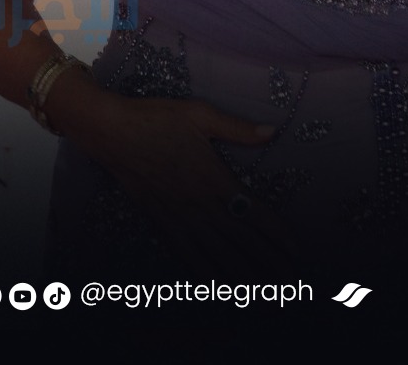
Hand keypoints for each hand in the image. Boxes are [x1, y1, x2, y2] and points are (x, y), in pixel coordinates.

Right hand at [51, 75, 296, 273]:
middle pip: (239, 241)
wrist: (111, 131)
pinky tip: (215, 285)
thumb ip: (237, 128)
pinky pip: (185, 253)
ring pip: (215, 253)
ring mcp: (178, 216)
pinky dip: (203, 271)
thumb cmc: (157, 118)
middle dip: (266, 262)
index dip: (276, 233)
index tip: (296, 249)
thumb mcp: (200, 114)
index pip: (253, 212)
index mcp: (213, 178)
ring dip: (240, 273)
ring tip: (262, 292)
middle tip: (289, 281)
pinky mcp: (160, 221)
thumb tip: (272, 131)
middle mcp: (199, 204)